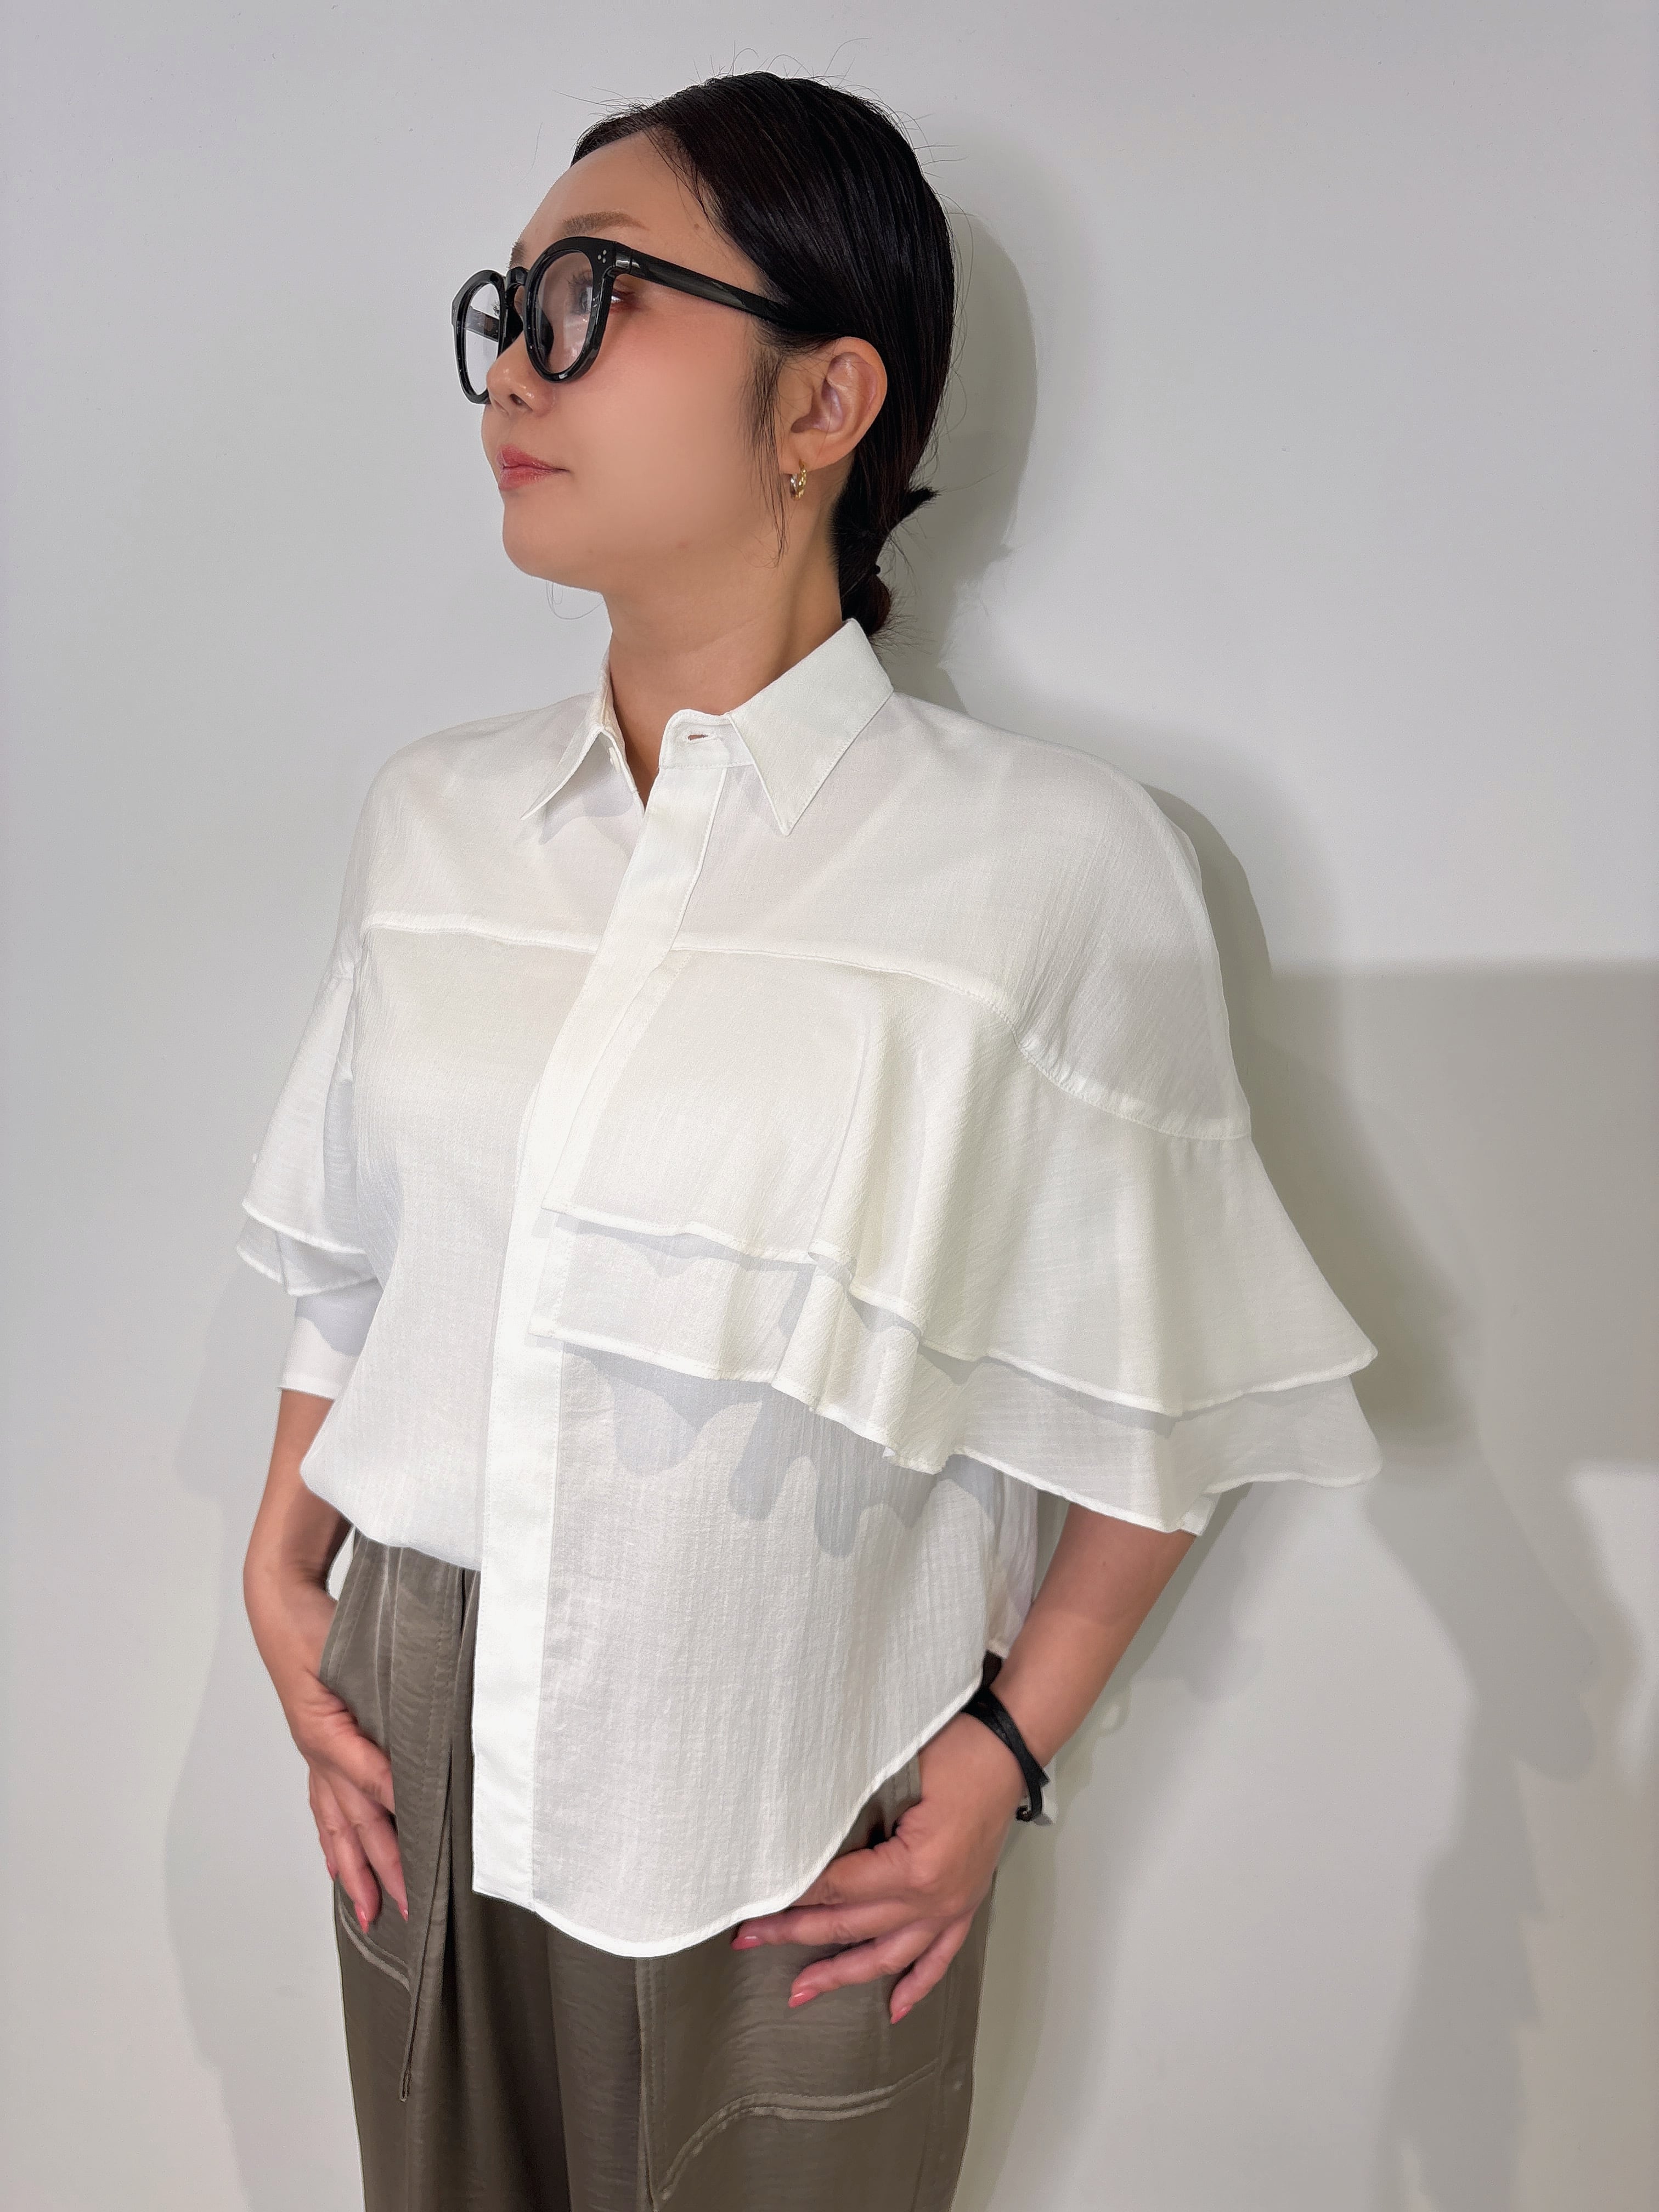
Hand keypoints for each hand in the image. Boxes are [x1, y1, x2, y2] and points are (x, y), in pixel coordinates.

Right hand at [245, 1558, 407, 1935]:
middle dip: (381, 1866)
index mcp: (329, 1732)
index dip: (399, 1818)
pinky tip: (340, 1862)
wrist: (282, 1603)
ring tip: (367, 1910)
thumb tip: (410, 1751)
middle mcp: (319, 1750)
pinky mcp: (316, 1745)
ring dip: (353, 1868)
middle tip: (407, 1907)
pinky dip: (334, 1838)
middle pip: (354, 1820)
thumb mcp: (352, 1657)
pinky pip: (325, 1803)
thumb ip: (380, 1702)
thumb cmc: (318, 1624)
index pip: (371, 1785)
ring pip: (336, 1823)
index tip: (427, 1851)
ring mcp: (314, 1752)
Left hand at [728, 1709, 1025, 2022]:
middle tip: (751, 1941)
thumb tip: (805, 1843)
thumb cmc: (954, 1751)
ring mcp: (951, 1907)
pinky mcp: (965, 1905)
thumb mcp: (896, 1777)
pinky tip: (893, 2010)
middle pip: (852, 1925)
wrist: (1006, 1749)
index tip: (756, 1906)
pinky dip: (916, 1987)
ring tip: (802, 1992)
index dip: (794, 1896)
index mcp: (913, 1867)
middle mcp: (932, 1898)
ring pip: (888, 1956)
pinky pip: (939, 1959)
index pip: (838, 1889)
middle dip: (796, 1934)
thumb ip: (853, 1815)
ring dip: (843, 1976)